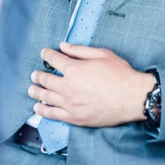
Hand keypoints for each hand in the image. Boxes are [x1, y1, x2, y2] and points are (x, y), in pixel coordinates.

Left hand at [28, 43, 154, 126]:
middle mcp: (69, 87)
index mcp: (75, 69)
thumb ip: (80, 50)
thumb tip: (64, 46)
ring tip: (32, 90)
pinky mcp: (75, 118)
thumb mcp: (103, 54)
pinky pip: (53, 114)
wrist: (132, 97)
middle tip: (34, 74)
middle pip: (46, 80)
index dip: (47, 55)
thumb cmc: (120, 74)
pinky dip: (43, 110)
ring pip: (46, 98)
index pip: (54, 60)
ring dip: (37, 92)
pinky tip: (38, 108)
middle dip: (38, 75)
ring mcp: (70, 104)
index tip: (44, 53)